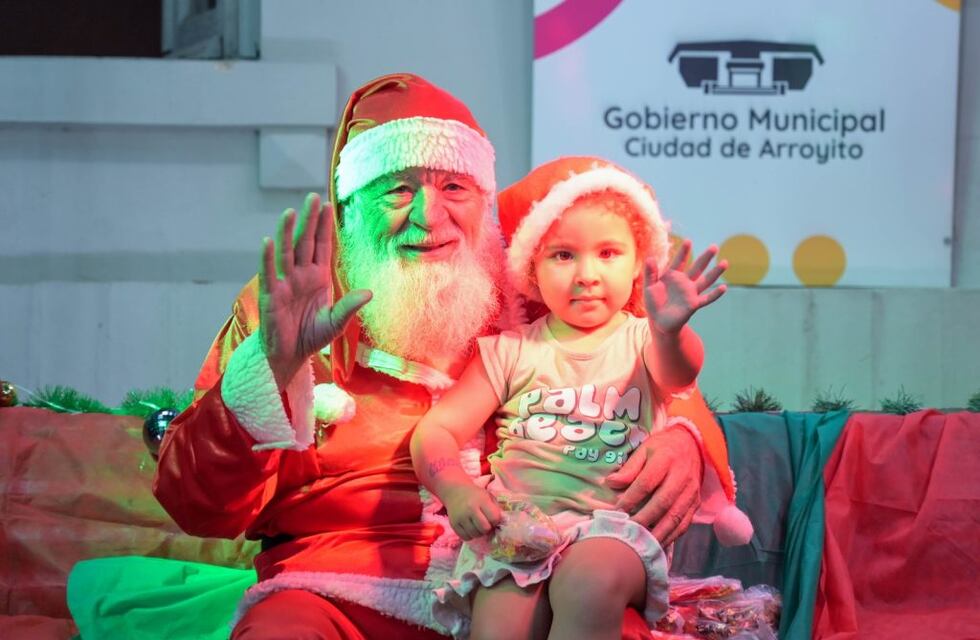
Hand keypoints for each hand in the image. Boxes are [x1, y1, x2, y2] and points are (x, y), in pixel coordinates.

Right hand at [259, 193, 371, 388]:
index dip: (325, 227)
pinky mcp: (271, 295)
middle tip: (312, 196)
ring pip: (287, 253)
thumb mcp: (336, 322)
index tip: (327, 205)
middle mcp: (301, 275)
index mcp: (318, 277)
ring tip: (291, 211)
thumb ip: (349, 307)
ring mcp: (285, 283)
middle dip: (309, 220)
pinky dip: (268, 258)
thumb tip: (369, 293)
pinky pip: (269, 273)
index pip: (322, 246)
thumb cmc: (311, 336)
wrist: (290, 355)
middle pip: (305, 242)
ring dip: (288, 232)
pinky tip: (268, 241)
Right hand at [442, 484, 502, 540]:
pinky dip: (470, 535)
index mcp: (481, 501)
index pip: (494, 518)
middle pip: (485, 528)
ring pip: (475, 534)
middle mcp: (470, 509)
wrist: (455, 491)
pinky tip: (471, 528)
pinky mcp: (453, 524)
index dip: (496, 521)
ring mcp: (461, 517)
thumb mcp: (488, 497)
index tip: (493, 518)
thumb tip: (501, 524)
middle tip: (486, 524)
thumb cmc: (475, 495)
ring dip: (479, 533)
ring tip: (478, 525)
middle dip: (488, 528)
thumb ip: (495, 509)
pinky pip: (466, 537)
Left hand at [606, 426, 702, 545]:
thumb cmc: (662, 448)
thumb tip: (611, 483)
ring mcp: (691, 492)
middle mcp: (681, 477)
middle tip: (626, 532)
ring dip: (657, 533)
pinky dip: (671, 536)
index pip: (646, 483)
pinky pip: (684, 523)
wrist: (692, 445)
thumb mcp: (643, 450)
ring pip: (675, 517)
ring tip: (641, 544)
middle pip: (662, 502)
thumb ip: (629, 468)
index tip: (616, 512)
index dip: (631, 499)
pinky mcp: (696, 503)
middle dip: (643, 520)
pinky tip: (657, 544)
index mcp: (665, 460)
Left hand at [644, 240, 726, 334]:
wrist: (659, 321)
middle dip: (705, 257)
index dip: (684, 252)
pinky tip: (723, 288)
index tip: (688, 241)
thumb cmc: (653, 303)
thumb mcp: (649, 287)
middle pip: (697, 267)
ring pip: (706, 280)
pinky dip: (715, 294)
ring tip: (725, 262)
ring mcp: (690, 293)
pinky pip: (706, 298)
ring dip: (715, 272)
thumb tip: (650, 258)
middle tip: (715, 247)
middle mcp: (684, 282)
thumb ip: (650, 273)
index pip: (679, 261)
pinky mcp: (694, 304)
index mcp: (672, 276)